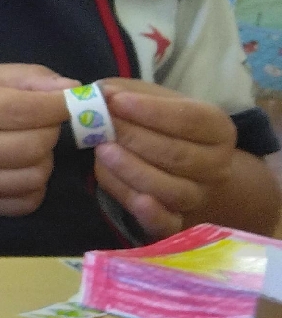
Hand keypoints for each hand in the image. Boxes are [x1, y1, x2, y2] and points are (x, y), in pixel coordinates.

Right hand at [0, 65, 74, 216]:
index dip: (58, 104)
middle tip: (42, 118)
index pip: (21, 110)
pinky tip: (20, 166)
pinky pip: (28, 201)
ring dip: (44, 156)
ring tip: (27, 142)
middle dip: (50, 128)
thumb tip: (72, 88)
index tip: (74, 98)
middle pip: (33, 145)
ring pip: (36, 175)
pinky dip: (36, 183)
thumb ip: (21, 77)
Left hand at [93, 80, 239, 237]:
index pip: (190, 119)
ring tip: (102, 151)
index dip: (152, 111)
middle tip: (100, 126)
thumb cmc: (158, 125)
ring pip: (171, 189)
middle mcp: (216, 165)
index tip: (116, 101)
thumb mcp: (149, 100)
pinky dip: (152, 214)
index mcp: (217, 129)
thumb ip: (125, 93)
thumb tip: (103, 95)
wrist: (179, 167)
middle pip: (177, 155)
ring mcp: (199, 196)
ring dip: (132, 170)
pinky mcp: (178, 223)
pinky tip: (138, 201)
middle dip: (135, 139)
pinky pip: (168, 224)